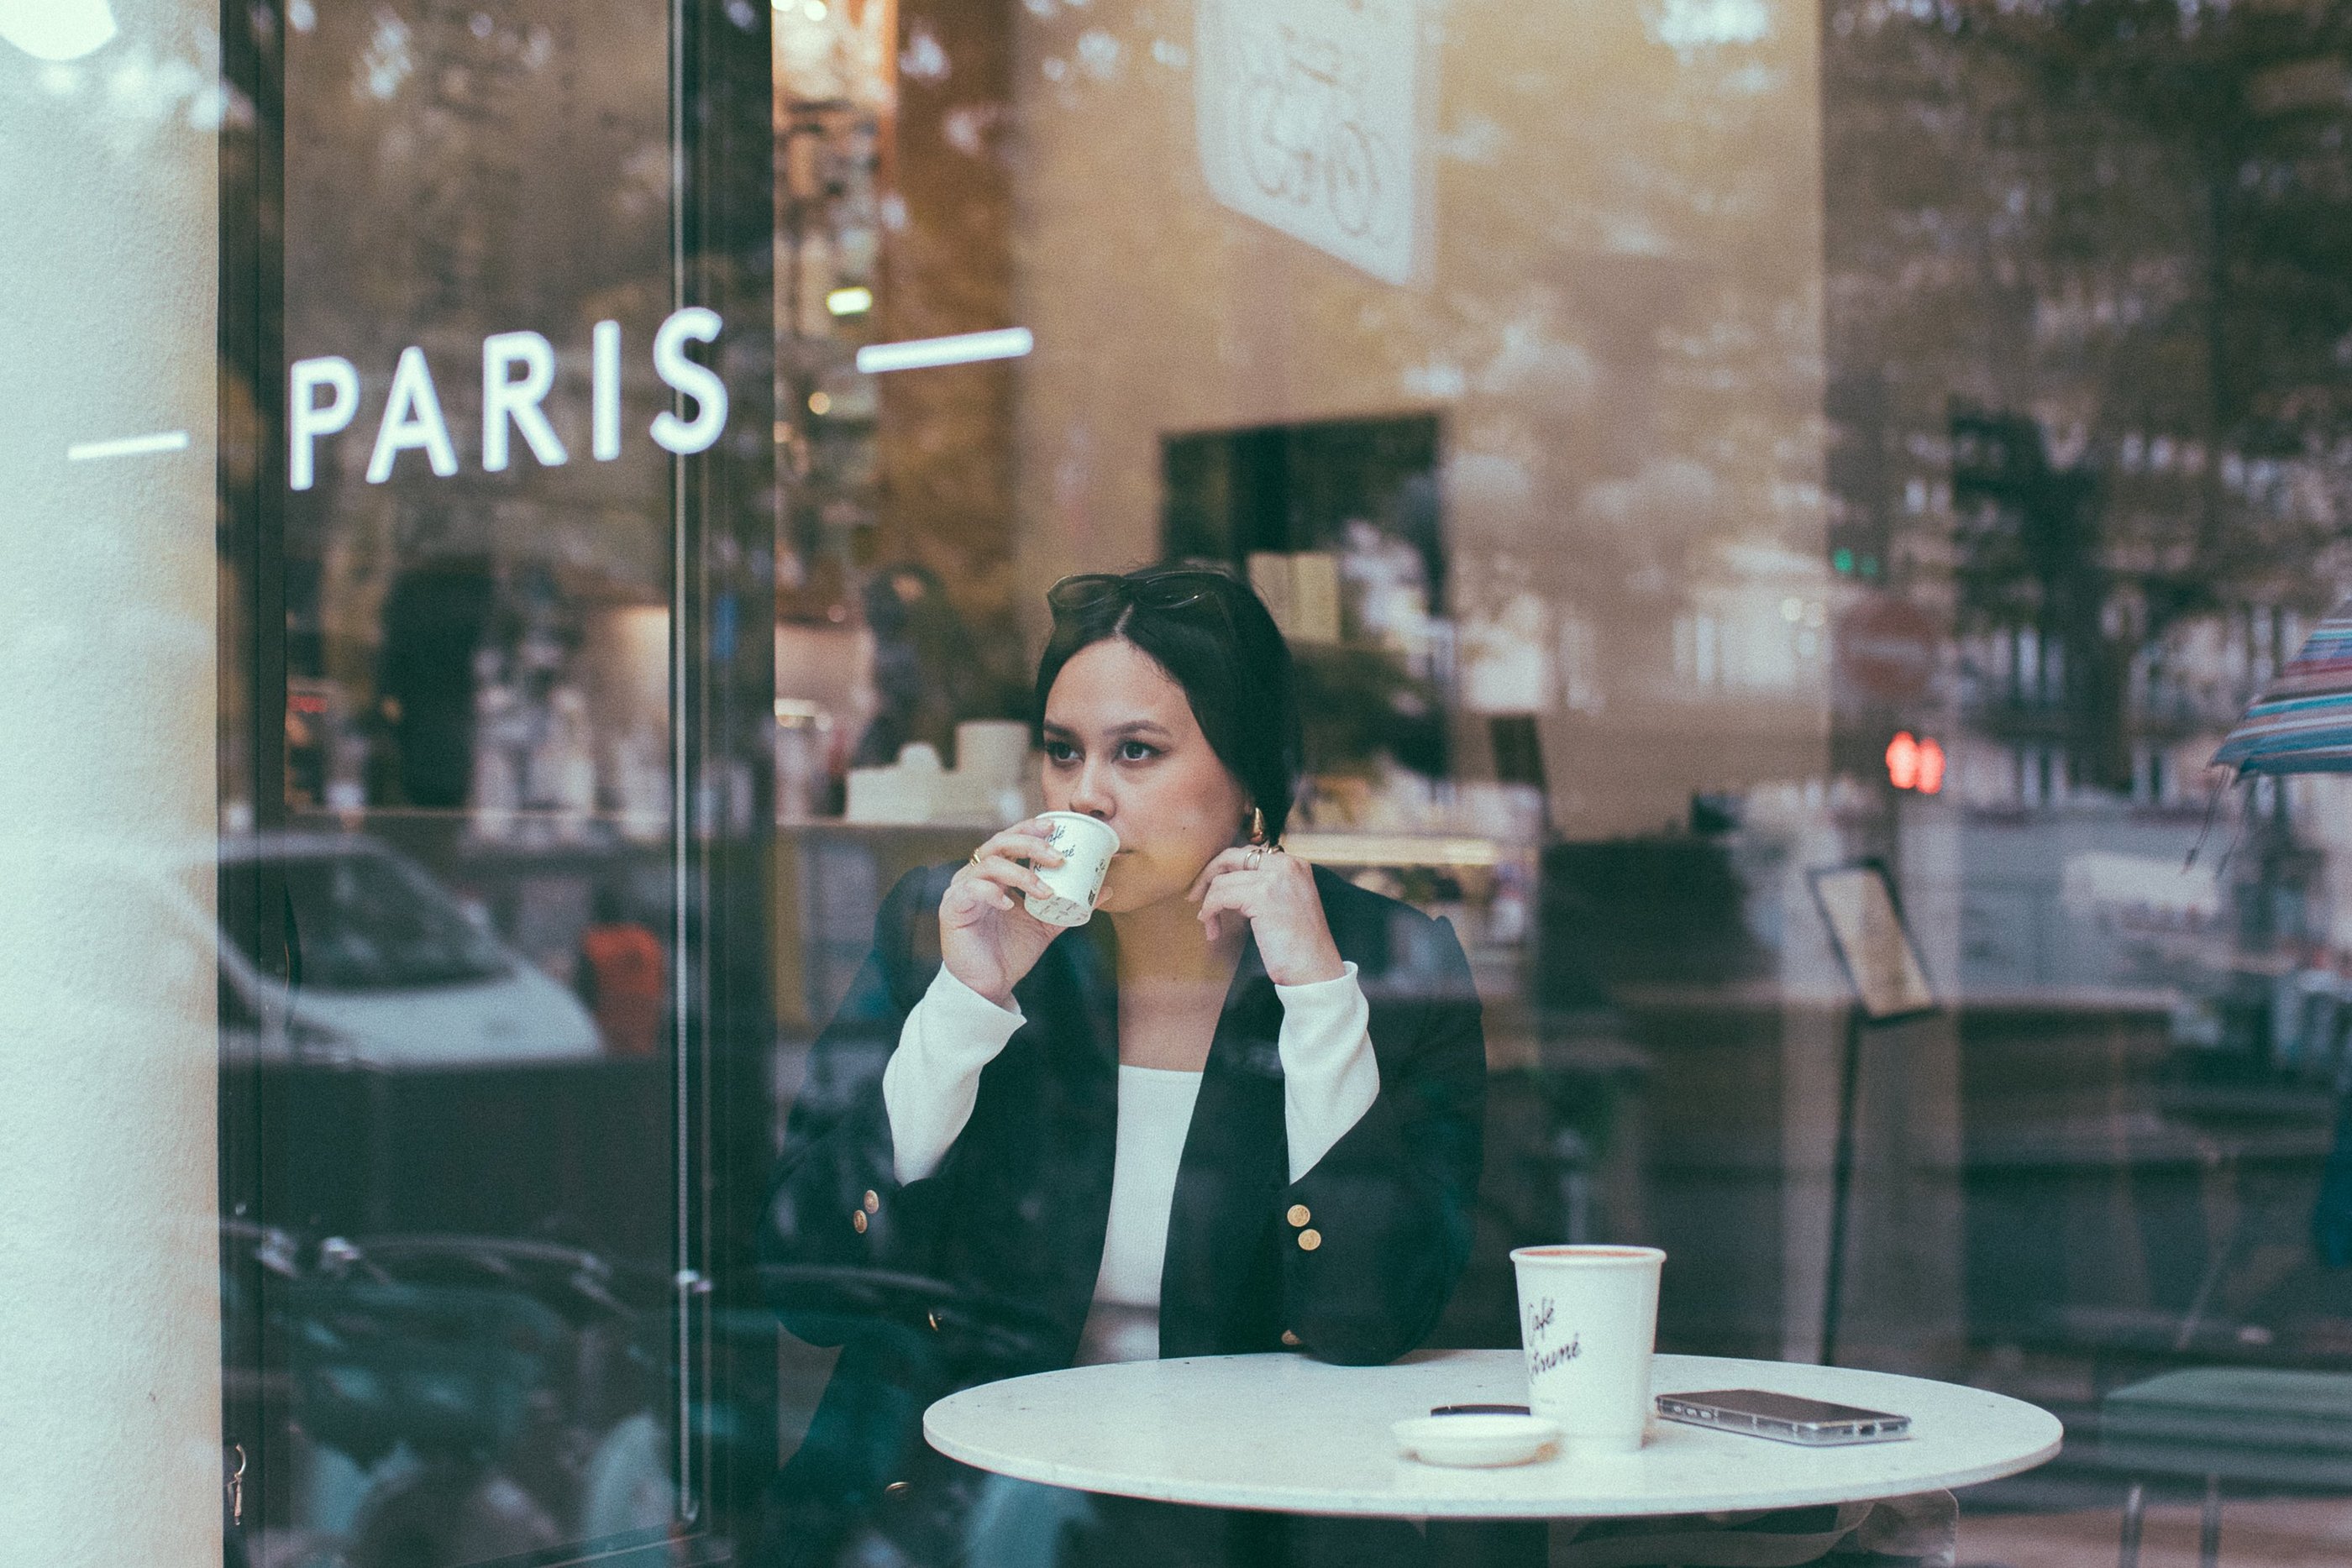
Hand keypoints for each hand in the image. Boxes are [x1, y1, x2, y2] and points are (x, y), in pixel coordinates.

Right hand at [940, 819, 1068, 1007]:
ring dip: (1021, 874)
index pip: (1012, 838)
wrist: (989, 986)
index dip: (1031, 828)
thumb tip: (1107, 889)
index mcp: (998, 873)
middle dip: (1031, 844)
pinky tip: (1010, 906)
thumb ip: (1071, 905)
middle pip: (1000, 842)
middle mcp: (978, 875)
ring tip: (1044, 891)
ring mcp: (962, 889)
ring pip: (989, 864)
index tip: (1057, 826)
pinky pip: (970, 889)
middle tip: (1058, 857)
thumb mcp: (1047, 924)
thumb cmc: (1011, 951)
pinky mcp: (952, 908)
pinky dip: (992, 893)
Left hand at [1187, 845, 1344, 986]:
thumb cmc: (1300, 947)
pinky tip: (1212, 929)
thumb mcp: (1287, 904)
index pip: (1249, 854)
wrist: (1316, 970)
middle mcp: (1286, 865)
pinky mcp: (1262, 896)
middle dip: (1208, 874)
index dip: (1225, 869)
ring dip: (1209, 904)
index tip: (1212, 888)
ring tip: (1210, 925)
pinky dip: (1210, 911)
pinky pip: (1221, 896)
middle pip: (1232, 856)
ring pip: (1222, 880)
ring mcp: (1275, 878)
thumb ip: (1265, 887)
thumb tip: (1229, 883)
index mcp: (1295, 865)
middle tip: (1195, 895)